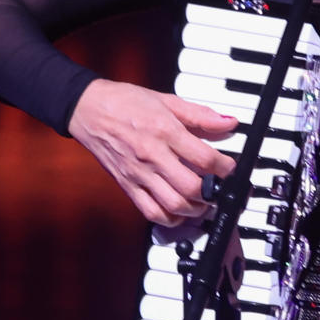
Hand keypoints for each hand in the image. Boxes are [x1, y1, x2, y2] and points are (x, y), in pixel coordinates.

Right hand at [68, 79, 237, 226]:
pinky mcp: (127, 186)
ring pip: (174, 205)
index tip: (231, 168)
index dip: (227, 168)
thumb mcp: (168, 101)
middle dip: (214, 193)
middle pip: (192, 188)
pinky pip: (151, 212)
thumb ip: (201, 115)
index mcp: (165, 131)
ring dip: (196, 209)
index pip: (205, 158)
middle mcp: (152, 156)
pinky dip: (171, 218)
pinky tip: (180, 210)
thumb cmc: (125, 103)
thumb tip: (229, 123)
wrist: (88, 109)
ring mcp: (139, 174)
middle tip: (221, 188)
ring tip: (204, 201)